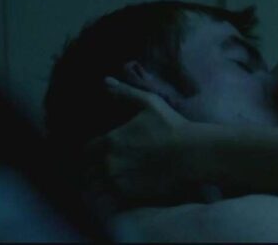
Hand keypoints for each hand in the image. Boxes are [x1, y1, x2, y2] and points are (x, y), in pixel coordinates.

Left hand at [84, 77, 194, 206]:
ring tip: (110, 181)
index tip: (98, 153)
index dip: (91, 152)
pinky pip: (112, 197)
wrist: (191, 153)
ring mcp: (119, 180)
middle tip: (103, 168)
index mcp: (110, 142)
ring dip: (100, 184)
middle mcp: (109, 163)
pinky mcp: (131, 195)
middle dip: (93, 169)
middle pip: (89, 171)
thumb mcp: (149, 103)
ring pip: (98, 187)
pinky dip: (114, 194)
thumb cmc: (171, 126)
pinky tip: (124, 188)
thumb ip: (124, 93)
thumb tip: (105, 81)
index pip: (86, 151)